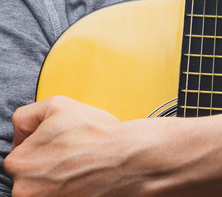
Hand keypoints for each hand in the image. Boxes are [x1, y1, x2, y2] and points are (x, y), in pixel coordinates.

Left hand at [4, 96, 136, 196]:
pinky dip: (71, 189)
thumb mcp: (56, 106)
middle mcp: (27, 189)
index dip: (40, 145)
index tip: (58, 143)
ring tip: (81, 166)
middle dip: (48, 164)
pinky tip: (84, 178)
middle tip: (72, 154)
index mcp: (19, 163)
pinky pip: (62, 195)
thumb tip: (22, 130)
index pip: (20, 155)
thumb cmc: (98, 135)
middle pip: (31, 175)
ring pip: (46, 188)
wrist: (129, 159)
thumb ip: (26, 115)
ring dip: (60, 178)